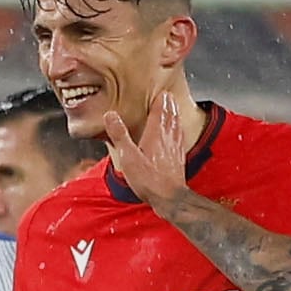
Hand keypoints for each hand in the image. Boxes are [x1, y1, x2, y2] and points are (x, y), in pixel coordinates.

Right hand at [98, 90, 189, 210]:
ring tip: (173, 109)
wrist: (169, 198)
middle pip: (170, 116)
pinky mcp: (178, 159)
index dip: (161, 100)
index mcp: (155, 134)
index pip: (160, 111)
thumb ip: (119, 135)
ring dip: (175, 115)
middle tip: (168, 96)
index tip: (161, 92)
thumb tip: (110, 115)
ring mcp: (175, 148)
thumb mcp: (128, 157)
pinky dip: (178, 130)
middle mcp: (168, 138)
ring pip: (176, 125)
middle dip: (169, 105)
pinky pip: (180, 138)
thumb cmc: (149, 180)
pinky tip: (178, 133)